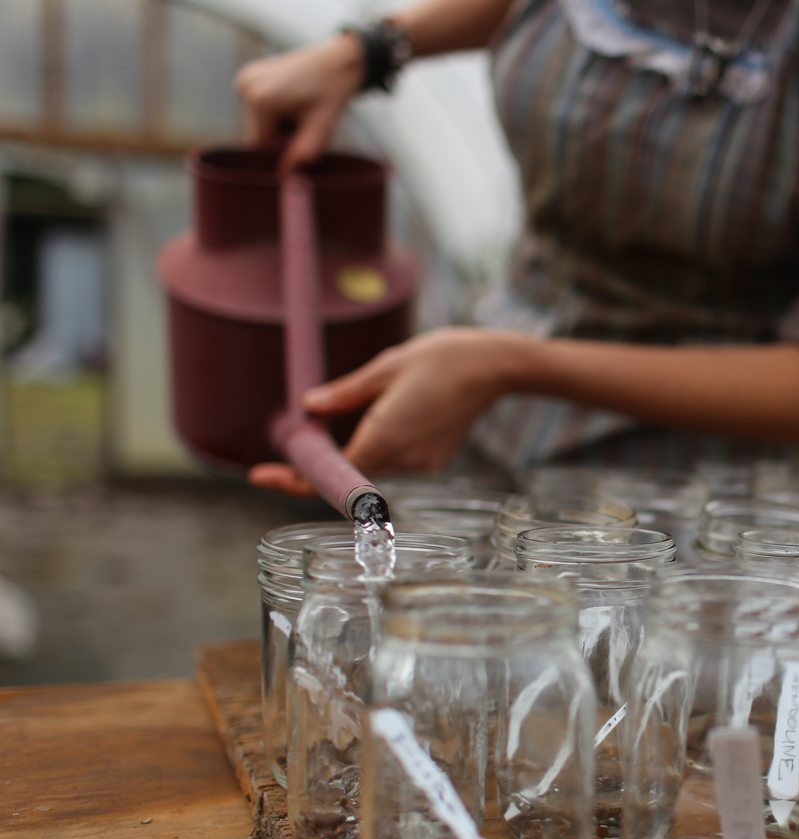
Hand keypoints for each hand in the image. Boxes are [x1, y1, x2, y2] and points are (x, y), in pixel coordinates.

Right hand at [235, 35, 364, 172]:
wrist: (338, 61)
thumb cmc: (332, 93)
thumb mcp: (321, 129)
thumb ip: (303, 155)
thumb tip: (284, 179)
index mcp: (260, 100)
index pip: (259, 147)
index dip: (281, 153)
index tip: (301, 148)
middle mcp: (246, 87)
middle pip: (257, 134)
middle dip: (280, 138)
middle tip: (305, 126)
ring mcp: (244, 78)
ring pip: (257, 122)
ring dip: (277, 126)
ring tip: (300, 113)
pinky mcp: (248, 75)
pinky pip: (257, 108)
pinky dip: (273, 112)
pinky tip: (292, 103)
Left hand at [249, 328, 526, 496]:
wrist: (496, 366)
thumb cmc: (443, 358)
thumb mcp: (385, 367)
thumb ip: (344, 395)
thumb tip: (308, 409)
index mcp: (385, 437)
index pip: (330, 475)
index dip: (293, 480)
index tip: (262, 475)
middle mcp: (403, 459)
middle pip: (347, 472)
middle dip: (322, 455)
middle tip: (300, 427)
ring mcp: (422, 463)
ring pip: (370, 463)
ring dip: (355, 443)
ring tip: (377, 396)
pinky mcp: (434, 460)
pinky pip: (393, 457)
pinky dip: (381, 440)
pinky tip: (398, 405)